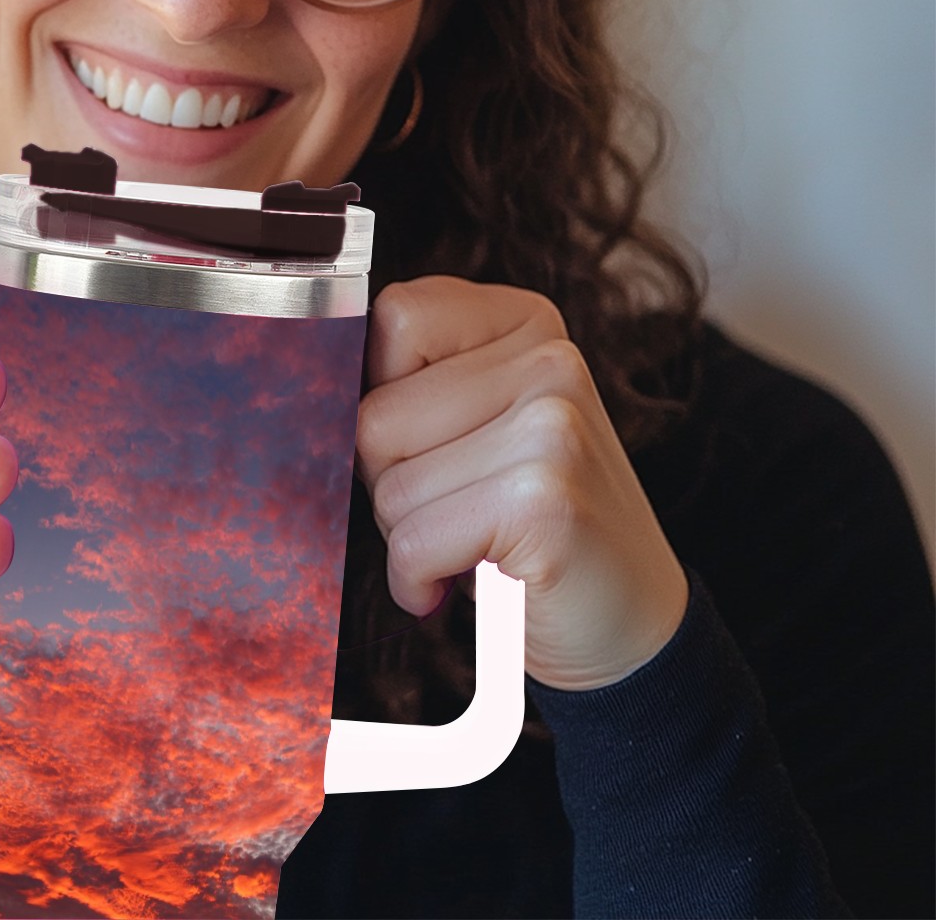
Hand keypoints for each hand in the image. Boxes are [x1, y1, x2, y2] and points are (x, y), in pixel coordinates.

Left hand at [357, 277, 687, 689]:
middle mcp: (550, 359)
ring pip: (388, 483)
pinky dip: (419, 580)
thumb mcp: (481, 423)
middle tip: (456, 509)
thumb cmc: (529, 523)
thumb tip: (314, 380)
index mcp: (527, 322)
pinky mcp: (543, 499)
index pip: (394, 317)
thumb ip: (419, 380)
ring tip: (471, 542)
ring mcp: (552, 425)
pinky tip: (463, 583)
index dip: (382, 393)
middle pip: (376, 414)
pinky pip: (414, 542)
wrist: (631, 628)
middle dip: (391, 479)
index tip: (427, 441)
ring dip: (408, 535)